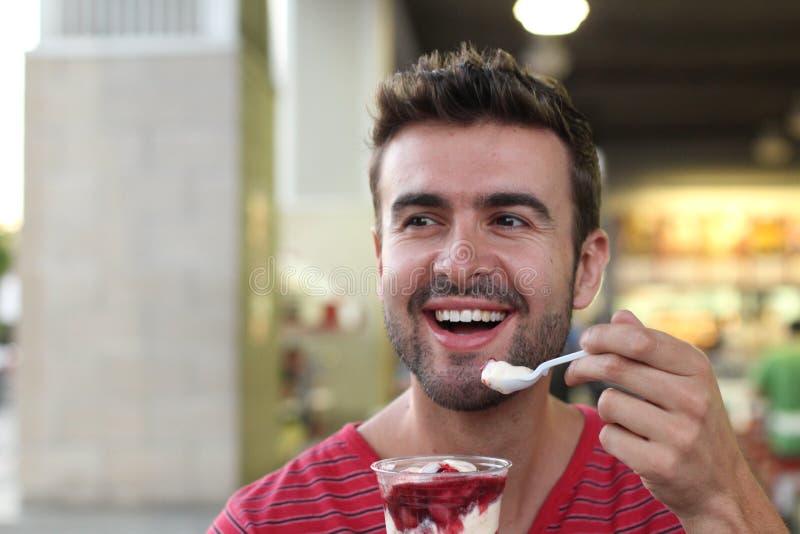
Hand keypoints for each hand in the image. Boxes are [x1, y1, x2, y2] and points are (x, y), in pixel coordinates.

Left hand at [565, 310, 785, 532]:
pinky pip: (609, 437)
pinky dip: (612, 438)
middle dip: (583, 366)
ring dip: (605, 409)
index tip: (585, 342)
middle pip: (615, 367)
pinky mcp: (663, 464)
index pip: (639, 339)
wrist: (720, 486)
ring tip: (626, 419)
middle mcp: (694, 397)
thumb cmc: (693, 423)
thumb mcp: (684, 380)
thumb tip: (619, 316)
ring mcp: (681, 433)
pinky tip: (634, 445)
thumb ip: (651, 347)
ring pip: (608, 402)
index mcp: (697, 368)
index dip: (603, 336)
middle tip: (574, 373)